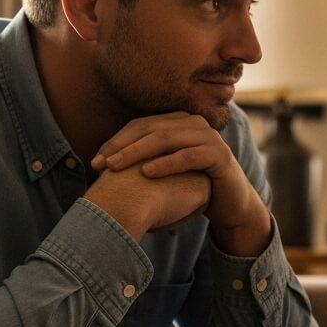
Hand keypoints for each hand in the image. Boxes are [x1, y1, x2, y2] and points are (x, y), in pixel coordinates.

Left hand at [91, 112, 269, 254]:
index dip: (116, 140)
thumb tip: (103, 162)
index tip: (95, 161)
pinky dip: (166, 163)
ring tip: (116, 167)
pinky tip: (147, 172)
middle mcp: (194, 124)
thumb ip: (145, 159)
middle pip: (151, 128)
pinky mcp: (220, 155)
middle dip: (122, 146)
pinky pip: (189, 156)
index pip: (141, 125)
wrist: (231, 204)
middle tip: (101, 163)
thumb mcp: (166, 169)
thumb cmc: (193, 186)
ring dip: (138, 152)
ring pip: (167, 138)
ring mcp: (209, 138)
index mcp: (179, 122)